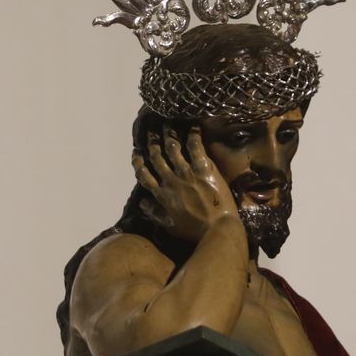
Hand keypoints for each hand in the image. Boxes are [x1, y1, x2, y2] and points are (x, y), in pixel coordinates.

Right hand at [132, 125, 238, 242]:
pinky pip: (196, 147)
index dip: (138, 162)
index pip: (144, 175)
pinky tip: (193, 126)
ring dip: (169, 134)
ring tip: (168, 124)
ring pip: (173, 148)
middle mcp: (171, 181)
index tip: (137, 153)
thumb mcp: (170, 226)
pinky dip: (193, 135)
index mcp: (162, 195)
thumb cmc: (194, 231)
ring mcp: (187, 173)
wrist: (218, 230)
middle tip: (152, 131)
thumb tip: (142, 203)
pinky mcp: (204, 169)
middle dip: (153, 142)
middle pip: (157, 157)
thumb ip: (155, 213)